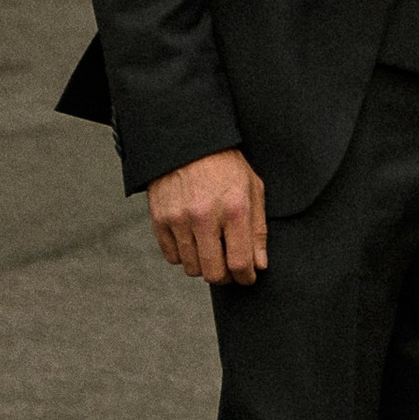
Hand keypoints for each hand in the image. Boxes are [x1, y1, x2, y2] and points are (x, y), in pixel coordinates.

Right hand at [148, 147, 268, 283]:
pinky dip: (184, 255)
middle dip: (225, 277)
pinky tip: (193, 240)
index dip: (246, 277)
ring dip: (204, 266)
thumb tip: (259, 265)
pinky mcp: (160, 220)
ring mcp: (179, 219)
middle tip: (229, 268)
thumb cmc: (226, 166)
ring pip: (191, 268)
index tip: (247, 277)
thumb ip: (258, 230)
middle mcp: (205, 216)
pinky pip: (172, 257)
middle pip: (214, 273)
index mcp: (234, 209)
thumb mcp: (253, 189)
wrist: (187, 142)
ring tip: (211, 249)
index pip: (240, 262)